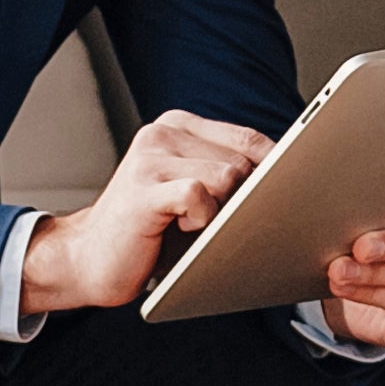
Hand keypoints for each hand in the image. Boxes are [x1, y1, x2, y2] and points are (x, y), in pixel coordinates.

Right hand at [21, 110, 273, 313]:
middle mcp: (161, 134)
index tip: (297, 192)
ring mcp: (149, 160)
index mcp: (177, 127)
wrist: (87, 258)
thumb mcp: (188, 191)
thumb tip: (288, 179)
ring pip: (227, 176)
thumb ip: (224, 173)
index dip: (279, 168)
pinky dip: (201, 218)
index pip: (247, 139)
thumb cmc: (146, 230)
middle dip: (247, 198)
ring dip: (222, 211)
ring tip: (191, 225)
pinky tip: (180, 227)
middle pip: (243, 161)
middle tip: (223, 223)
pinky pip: (198, 195)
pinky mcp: (143, 191)